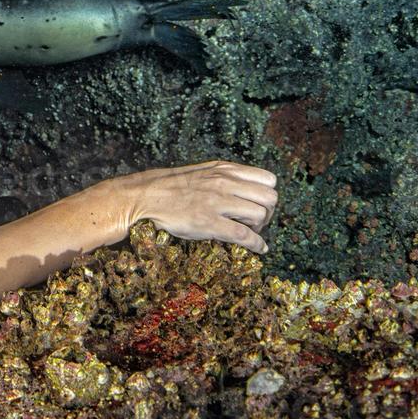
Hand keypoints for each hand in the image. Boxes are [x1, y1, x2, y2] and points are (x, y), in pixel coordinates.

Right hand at [114, 160, 278, 253]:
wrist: (147, 195)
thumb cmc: (173, 186)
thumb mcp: (204, 172)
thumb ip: (226, 176)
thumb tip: (246, 187)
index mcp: (225, 170)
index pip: (268, 179)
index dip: (268, 194)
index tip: (259, 204)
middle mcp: (226, 183)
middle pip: (270, 198)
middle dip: (268, 212)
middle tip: (256, 221)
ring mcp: (218, 202)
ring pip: (260, 215)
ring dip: (260, 227)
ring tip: (249, 231)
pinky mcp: (210, 223)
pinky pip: (245, 235)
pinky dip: (257, 244)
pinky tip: (259, 248)